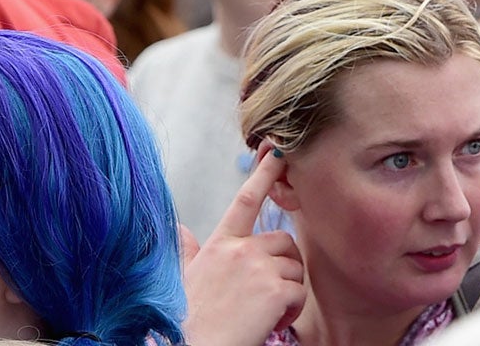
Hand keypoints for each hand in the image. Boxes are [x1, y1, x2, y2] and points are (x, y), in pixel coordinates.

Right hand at [183, 150, 305, 345]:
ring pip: (295, 269)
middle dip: (284, 264)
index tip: (280, 153)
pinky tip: (270, 324)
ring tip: (263, 313)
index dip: (264, 174)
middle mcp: (240, 250)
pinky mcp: (274, 290)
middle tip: (267, 293)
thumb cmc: (184, 322)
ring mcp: (258, 268)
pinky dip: (291, 312)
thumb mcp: (180, 280)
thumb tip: (181, 230)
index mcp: (218, 245)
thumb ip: (187, 252)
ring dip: (287, 292)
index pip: (245, 200)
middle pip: (284, 240)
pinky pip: (299, 293)